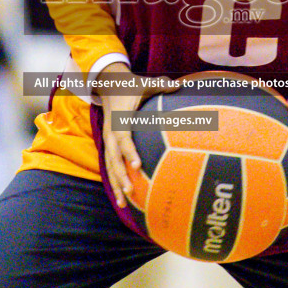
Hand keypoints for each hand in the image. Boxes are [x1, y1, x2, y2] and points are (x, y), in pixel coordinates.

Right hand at [94, 65, 177, 208]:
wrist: (109, 85)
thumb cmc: (130, 87)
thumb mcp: (144, 83)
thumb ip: (160, 85)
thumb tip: (179, 85)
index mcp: (120, 120)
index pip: (124, 139)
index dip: (130, 152)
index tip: (138, 166)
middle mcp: (111, 134)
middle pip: (114, 159)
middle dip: (121, 176)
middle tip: (130, 191)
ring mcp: (108, 141)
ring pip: (110, 166)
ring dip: (116, 184)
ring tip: (123, 203)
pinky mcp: (109, 146)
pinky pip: (110, 166)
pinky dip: (114, 181)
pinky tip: (121, 198)